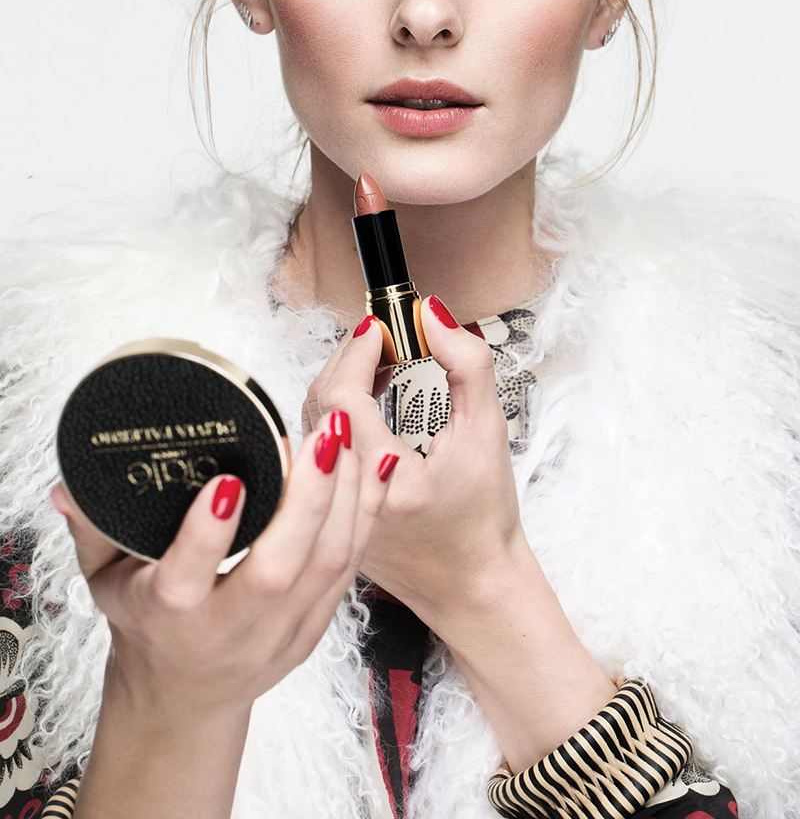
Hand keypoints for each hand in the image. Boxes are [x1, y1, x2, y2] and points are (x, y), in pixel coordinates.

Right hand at [51, 411, 397, 718]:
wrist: (184, 698)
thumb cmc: (147, 624)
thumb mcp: (106, 580)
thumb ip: (94, 528)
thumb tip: (71, 484)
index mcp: (172, 616)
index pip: (189, 578)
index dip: (209, 534)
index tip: (228, 480)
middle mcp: (230, 629)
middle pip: (278, 571)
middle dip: (308, 499)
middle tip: (322, 434)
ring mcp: (280, 634)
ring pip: (326, 568)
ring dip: (346, 498)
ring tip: (348, 436)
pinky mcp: (315, 629)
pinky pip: (350, 570)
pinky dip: (367, 516)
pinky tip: (375, 468)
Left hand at [302, 298, 527, 630]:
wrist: (476, 587)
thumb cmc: (485, 520)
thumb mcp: (488, 432)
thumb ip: (467, 366)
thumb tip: (434, 317)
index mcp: (384, 482)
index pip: (343, 397)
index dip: (357, 352)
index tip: (380, 328)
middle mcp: (346, 498)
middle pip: (320, 405)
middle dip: (347, 358)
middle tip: (381, 334)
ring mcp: (332, 508)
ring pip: (313, 425)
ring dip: (340, 382)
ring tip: (378, 359)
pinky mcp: (329, 512)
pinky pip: (319, 447)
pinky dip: (338, 413)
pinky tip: (369, 398)